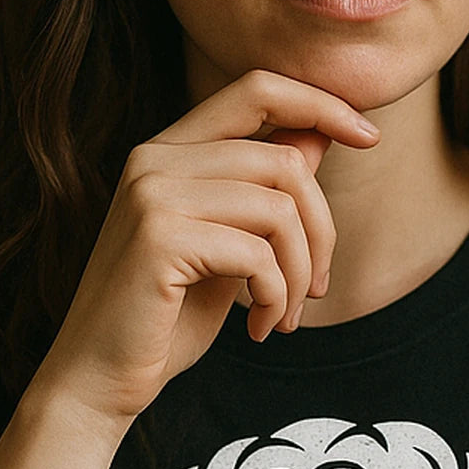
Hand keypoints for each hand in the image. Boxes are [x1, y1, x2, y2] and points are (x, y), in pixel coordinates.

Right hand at [31, 70, 379, 434]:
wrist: (98, 379)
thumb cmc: (166, 317)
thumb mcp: (229, 244)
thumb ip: (264, 188)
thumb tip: (320, 133)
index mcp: (168, 150)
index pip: (258, 89)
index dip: (321, 103)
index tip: (369, 136)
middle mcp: (154, 159)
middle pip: (284, 159)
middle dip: (321, 230)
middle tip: (315, 288)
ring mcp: (153, 195)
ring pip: (279, 208)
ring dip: (298, 273)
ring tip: (285, 315)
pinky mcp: (159, 239)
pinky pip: (258, 254)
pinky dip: (275, 296)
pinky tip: (259, 328)